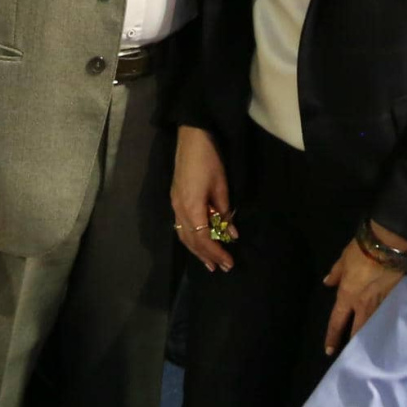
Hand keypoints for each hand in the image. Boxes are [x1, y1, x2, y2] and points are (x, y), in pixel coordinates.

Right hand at [171, 127, 235, 272]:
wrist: (191, 138)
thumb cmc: (209, 160)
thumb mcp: (221, 185)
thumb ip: (225, 211)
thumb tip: (231, 233)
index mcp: (191, 207)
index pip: (202, 239)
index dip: (215, 252)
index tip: (228, 262)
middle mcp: (179, 210)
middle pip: (191, 241)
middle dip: (206, 256)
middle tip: (219, 268)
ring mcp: (174, 204)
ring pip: (183, 235)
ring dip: (196, 250)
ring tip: (208, 262)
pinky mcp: (175, 199)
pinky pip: (180, 226)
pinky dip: (190, 238)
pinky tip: (198, 242)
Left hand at [321, 224, 406, 355]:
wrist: (388, 246)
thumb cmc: (362, 250)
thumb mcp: (343, 260)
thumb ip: (336, 273)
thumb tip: (327, 283)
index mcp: (347, 296)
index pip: (337, 321)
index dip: (332, 336)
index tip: (329, 351)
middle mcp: (363, 305)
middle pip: (358, 329)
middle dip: (354, 342)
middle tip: (353, 353)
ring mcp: (380, 303)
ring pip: (373, 324)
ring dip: (370, 333)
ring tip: (370, 344)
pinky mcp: (393, 297)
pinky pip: (385, 314)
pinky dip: (383, 320)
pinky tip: (386, 326)